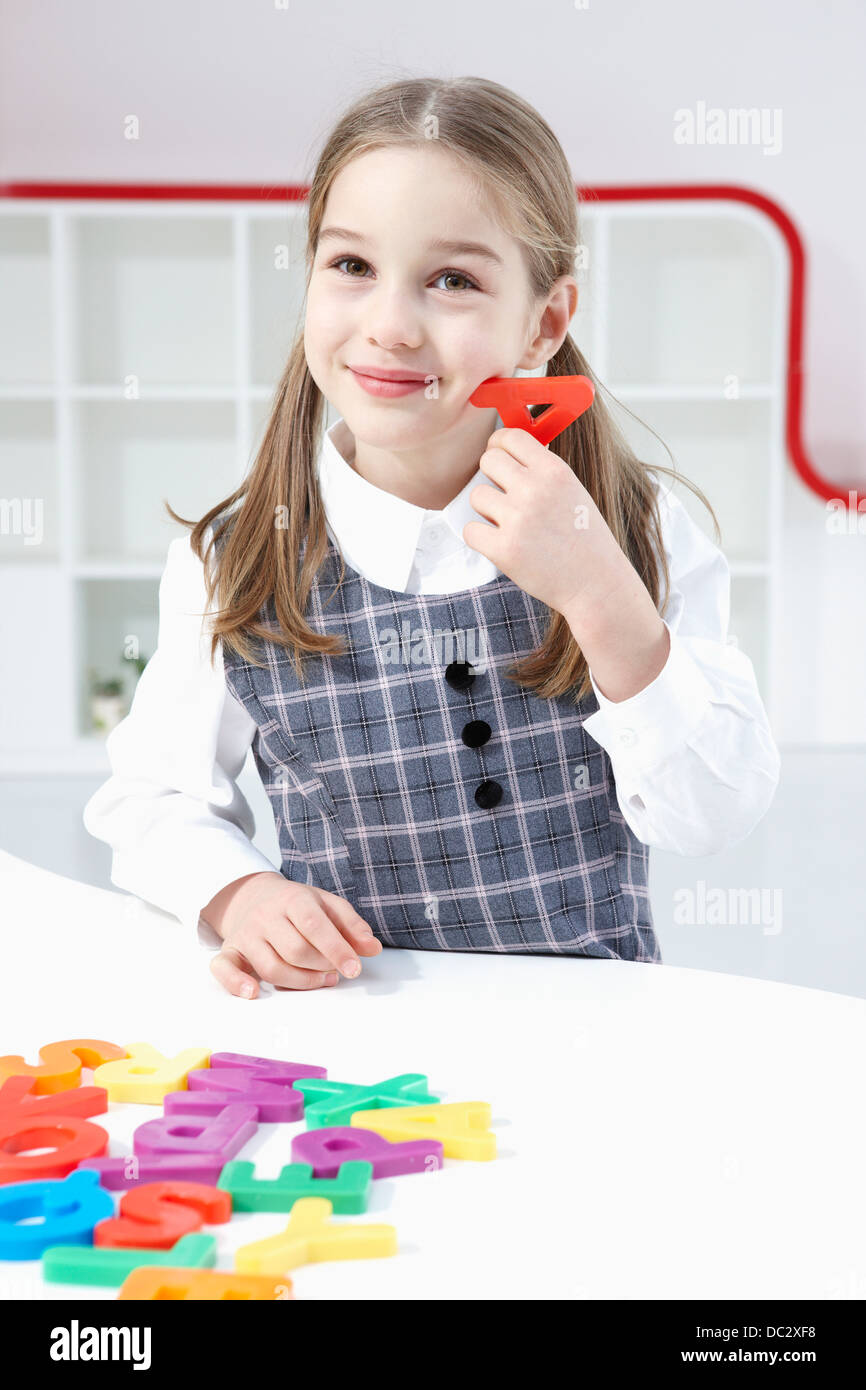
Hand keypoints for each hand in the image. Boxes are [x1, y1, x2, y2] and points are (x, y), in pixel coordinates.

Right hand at [207, 871, 381, 998]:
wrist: (254, 896)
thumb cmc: (298, 906)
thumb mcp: (328, 905)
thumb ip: (351, 926)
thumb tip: (372, 948)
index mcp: (293, 899)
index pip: (314, 924)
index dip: (336, 948)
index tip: (354, 968)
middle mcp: (265, 916)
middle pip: (295, 951)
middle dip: (321, 966)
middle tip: (335, 970)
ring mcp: (246, 934)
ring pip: (271, 967)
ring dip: (300, 982)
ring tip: (321, 979)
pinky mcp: (230, 950)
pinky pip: (224, 969)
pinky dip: (236, 983)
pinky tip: (253, 993)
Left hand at [462, 427, 632, 620]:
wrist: (596, 583)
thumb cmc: (585, 539)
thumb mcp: (573, 491)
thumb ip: (542, 472)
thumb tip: (507, 454)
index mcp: (554, 471)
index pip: (510, 436)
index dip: (499, 445)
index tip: (500, 459)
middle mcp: (535, 490)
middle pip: (488, 461)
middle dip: (490, 477)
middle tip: (503, 496)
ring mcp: (518, 519)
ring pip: (476, 496)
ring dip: (486, 510)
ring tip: (508, 524)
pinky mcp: (504, 549)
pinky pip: (470, 530)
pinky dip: (480, 537)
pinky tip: (499, 543)